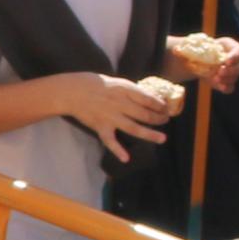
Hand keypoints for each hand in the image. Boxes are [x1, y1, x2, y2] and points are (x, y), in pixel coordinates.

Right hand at [56, 70, 178, 161]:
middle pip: (144, 114)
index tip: (167, 108)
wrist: (71, 91)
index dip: (160, 105)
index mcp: (124, 89)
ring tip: (162, 139)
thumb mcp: (115, 81)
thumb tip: (147, 98)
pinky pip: (110, 141)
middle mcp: (119, 103)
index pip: (148, 98)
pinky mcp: (100, 127)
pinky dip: (118, 150)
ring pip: (134, 128)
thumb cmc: (94, 83)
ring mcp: (110, 116)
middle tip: (166, 121)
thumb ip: (129, 91)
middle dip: (158, 118)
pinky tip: (126, 158)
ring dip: (149, 134)